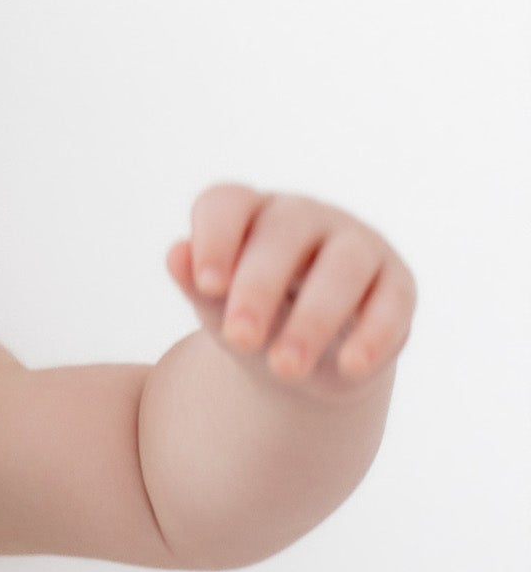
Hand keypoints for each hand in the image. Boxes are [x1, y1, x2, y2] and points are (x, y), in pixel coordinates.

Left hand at [164, 184, 414, 402]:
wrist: (300, 357)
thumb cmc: (251, 317)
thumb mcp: (218, 307)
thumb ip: (197, 283)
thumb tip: (175, 254)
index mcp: (250, 214)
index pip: (227, 203)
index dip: (216, 238)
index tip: (207, 284)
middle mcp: (305, 218)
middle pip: (284, 235)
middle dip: (259, 288)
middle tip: (240, 339)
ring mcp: (357, 245)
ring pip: (343, 268)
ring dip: (313, 319)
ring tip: (285, 368)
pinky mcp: (397, 283)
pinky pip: (392, 302)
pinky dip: (372, 335)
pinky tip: (351, 367)